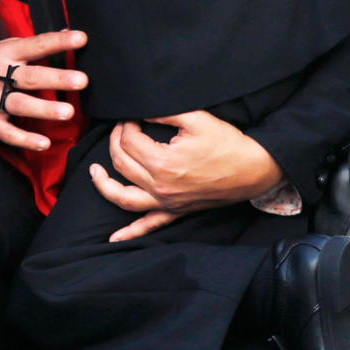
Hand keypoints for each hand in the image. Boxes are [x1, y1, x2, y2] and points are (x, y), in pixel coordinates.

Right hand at [0, 29, 87, 150]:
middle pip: (31, 77)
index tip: (81, 38)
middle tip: (81, 80)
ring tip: (67, 112)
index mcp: (3, 54)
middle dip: (56, 78)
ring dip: (44, 109)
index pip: (35, 45)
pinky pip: (7, 133)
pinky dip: (25, 139)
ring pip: (21, 105)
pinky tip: (43, 143)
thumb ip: (30, 45)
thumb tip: (64, 32)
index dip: (58, 41)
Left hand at [90, 111, 284, 242]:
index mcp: (163, 163)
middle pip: (122, 164)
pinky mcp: (176, 212)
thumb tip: (140, 111)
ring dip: (104, 185)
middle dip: (115, 142)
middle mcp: (160, 187)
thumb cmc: (228, 143)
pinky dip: (130, 233)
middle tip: (121, 129)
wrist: (254, 169)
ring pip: (124, 197)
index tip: (130, 117)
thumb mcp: (196, 118)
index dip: (125, 125)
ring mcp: (166, 203)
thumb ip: (163, 113)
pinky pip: (149, 226)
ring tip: (94, 173)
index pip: (129, 141)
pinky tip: (114, 238)